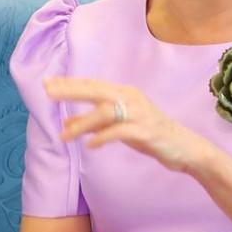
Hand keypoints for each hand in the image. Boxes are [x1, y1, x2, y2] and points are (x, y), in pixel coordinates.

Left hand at [45, 77, 211, 174]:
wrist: (185, 147)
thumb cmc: (150, 135)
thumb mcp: (119, 127)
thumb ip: (94, 123)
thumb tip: (66, 123)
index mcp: (124, 93)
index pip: (92, 85)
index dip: (69, 84)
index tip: (47, 83)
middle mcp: (131, 98)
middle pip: (96, 90)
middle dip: (71, 91)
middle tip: (48, 92)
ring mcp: (139, 113)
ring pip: (105, 112)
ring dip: (82, 123)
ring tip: (63, 136)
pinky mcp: (146, 131)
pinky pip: (120, 131)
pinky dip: (103, 137)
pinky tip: (90, 145)